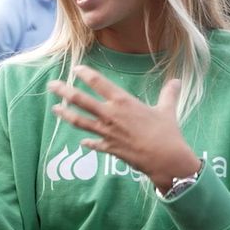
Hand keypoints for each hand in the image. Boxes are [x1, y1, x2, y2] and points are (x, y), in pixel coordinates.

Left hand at [47, 65, 199, 191]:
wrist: (165, 159)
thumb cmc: (167, 133)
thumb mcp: (167, 110)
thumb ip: (169, 94)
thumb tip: (177, 81)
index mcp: (123, 102)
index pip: (99, 82)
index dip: (85, 74)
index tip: (76, 69)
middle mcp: (110, 115)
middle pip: (81, 100)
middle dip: (64, 91)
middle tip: (51, 85)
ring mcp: (107, 132)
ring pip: (79, 121)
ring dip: (66, 115)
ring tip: (55, 109)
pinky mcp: (108, 148)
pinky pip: (93, 143)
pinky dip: (87, 142)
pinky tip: (82, 142)